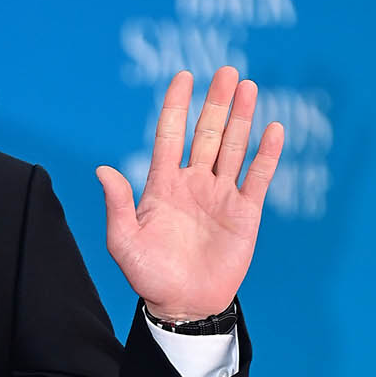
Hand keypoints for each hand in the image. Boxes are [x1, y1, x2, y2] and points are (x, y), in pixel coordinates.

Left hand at [95, 67, 283, 321]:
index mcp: (162, 185)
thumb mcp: (123, 242)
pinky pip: (258, 177)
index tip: (182, 76)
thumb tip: (102, 169)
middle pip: (206, 134)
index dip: (176, 106)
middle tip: (225, 71)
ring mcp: (221, 195)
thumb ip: (116, 205)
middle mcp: (193, 183)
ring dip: (241, 118)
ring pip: (233, 148)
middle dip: (215, 103)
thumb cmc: (149, 276)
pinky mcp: (245, 213)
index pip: (169, 136)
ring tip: (247, 87)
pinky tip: (273, 129)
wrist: (183, 305)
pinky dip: (267, 154)